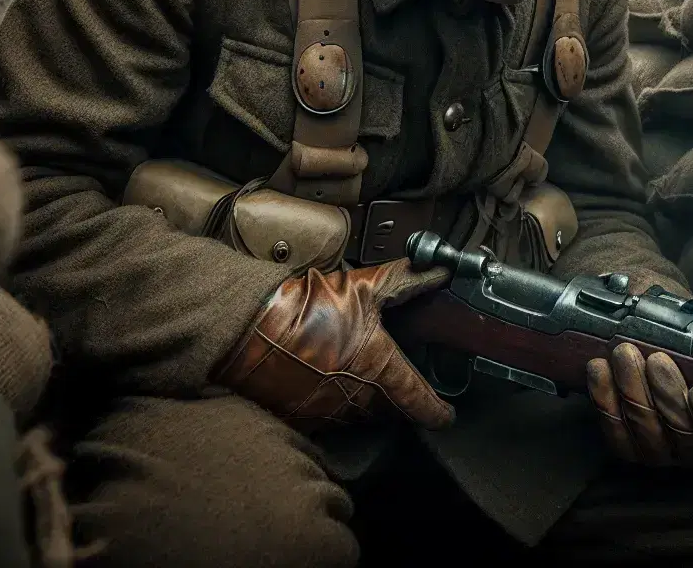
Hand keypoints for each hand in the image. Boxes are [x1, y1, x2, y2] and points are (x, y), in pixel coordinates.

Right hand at [216, 258, 452, 430]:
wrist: (246, 329)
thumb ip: (406, 281)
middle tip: (404, 384)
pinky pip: (330, 419)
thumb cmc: (305, 308)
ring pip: (362, 416)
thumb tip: (439, 272)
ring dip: (368, 401)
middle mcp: (359, 400)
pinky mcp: (302, 419)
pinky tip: (329, 382)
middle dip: (401, 400)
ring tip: (362, 376)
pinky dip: (336, 404)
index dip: (439, 411)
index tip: (445, 413)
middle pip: (393, 412)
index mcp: (381, 371)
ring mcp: (329, 414)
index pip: (422, 404)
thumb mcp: (362, 287)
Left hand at [587, 342, 692, 469]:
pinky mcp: (630, 449)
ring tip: (625, 354)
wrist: (655, 361)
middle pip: (682, 433)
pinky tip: (599, 369)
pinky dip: (605, 398)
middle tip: (657, 359)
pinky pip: (615, 431)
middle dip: (667, 393)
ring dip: (633, 389)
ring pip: (646, 429)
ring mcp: (662, 453)